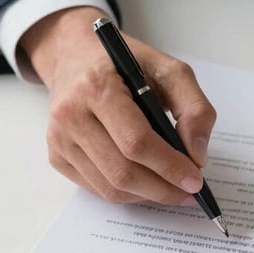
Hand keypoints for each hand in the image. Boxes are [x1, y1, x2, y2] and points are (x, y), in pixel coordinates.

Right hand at [20, 6, 215, 203]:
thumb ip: (194, 108)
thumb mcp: (168, 70)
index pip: (136, 141)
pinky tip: (146, 182)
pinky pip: (97, 190)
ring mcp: (59, 139)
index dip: (169, 166)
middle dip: (162, 189)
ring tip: (172, 189)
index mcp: (97, 87)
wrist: (74, 57)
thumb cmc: (124, 64)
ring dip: (147, 196)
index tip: (195, 180)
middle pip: (122, 172)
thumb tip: (197, 156)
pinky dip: (128, 194)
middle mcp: (71, 114)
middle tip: (189, 192)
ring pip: (110, 188)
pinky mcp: (56, 156)